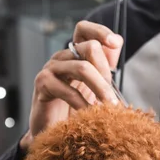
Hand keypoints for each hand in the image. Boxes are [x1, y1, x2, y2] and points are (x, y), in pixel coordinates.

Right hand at [20, 20, 123, 150]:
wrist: (51, 130)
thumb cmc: (72, 108)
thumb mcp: (93, 86)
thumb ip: (104, 65)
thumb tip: (117, 43)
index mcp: (74, 54)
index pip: (83, 29)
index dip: (100, 31)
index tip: (114, 43)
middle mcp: (62, 57)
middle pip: (90, 47)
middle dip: (106, 72)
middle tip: (112, 97)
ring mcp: (51, 68)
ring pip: (82, 67)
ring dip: (100, 88)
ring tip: (109, 108)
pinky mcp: (42, 84)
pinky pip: (67, 90)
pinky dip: (83, 104)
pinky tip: (90, 114)